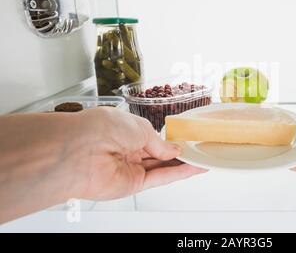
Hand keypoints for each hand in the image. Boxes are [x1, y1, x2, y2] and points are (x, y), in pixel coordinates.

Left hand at [71, 107, 205, 199]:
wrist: (79, 150)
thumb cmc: (100, 128)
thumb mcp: (139, 126)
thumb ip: (159, 141)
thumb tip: (173, 149)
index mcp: (124, 132)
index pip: (152, 138)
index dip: (170, 141)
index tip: (187, 141)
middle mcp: (126, 151)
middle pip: (158, 154)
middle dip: (179, 153)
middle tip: (199, 151)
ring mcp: (129, 168)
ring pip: (161, 167)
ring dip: (182, 164)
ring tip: (202, 159)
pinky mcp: (132, 185)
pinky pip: (159, 178)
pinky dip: (177, 174)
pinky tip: (192, 168)